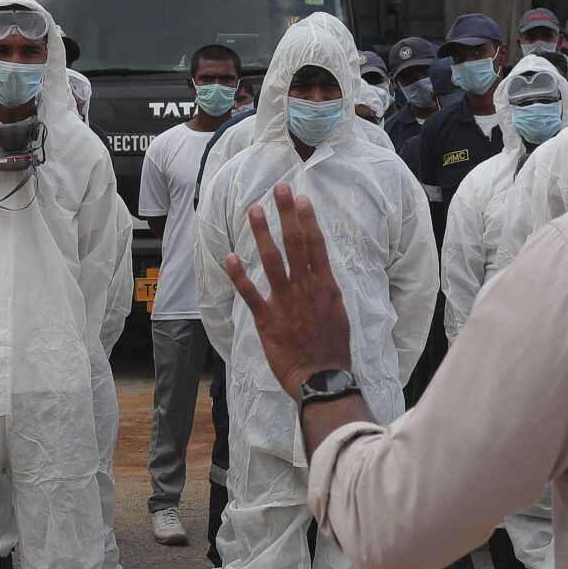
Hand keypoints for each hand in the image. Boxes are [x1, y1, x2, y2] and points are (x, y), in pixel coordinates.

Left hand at [222, 183, 353, 398]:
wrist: (321, 378)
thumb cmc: (332, 349)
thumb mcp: (337, 314)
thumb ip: (326, 291)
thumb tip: (321, 274)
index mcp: (325, 286)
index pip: (316, 245)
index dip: (308, 220)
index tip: (301, 199)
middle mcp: (306, 288)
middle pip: (296, 243)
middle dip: (286, 214)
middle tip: (279, 189)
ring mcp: (286, 302)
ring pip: (272, 261)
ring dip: (262, 234)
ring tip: (254, 211)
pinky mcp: (267, 319)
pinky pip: (251, 293)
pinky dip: (239, 275)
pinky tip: (230, 257)